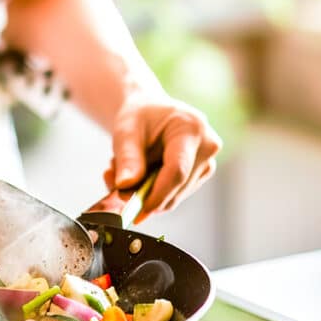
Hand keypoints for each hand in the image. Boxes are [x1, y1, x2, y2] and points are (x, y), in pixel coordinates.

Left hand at [89, 98, 221, 223]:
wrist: (150, 111)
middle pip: (177, 187)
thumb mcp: (126, 132)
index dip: (157, 194)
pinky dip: (152, 192)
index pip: (177, 171)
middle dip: (144, 193)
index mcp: (191, 129)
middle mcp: (207, 147)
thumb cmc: (139, 117)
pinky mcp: (200, 176)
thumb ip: (128, 159)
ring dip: (145, 193)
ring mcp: (207, 163)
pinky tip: (139, 174)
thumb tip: (125, 187)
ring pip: (174, 196)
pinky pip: (173, 196)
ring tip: (125, 170)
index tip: (137, 209)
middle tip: (112, 178)